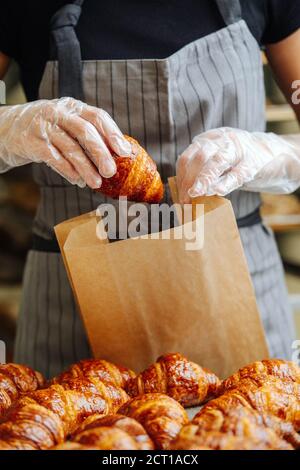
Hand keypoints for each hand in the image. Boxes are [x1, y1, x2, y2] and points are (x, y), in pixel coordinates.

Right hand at [0, 97, 131, 187]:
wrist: (9, 127)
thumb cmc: (49, 130)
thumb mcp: (68, 124)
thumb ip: (90, 135)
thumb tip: (121, 155)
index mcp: (74, 107)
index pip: (97, 116)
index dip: (113, 134)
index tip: (125, 152)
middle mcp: (59, 112)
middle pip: (85, 131)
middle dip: (101, 153)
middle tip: (111, 171)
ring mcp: (44, 126)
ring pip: (70, 147)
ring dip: (85, 168)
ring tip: (96, 183)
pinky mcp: (31, 141)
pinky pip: (53, 158)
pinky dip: (68, 171)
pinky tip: (77, 181)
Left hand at [176, 127, 299, 202]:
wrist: (276, 153)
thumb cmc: (240, 162)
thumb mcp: (218, 161)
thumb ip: (202, 172)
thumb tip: (184, 195)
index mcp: (209, 140)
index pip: (188, 157)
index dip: (181, 178)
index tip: (179, 197)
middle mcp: (223, 140)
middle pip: (199, 157)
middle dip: (189, 180)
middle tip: (185, 201)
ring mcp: (239, 149)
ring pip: (217, 161)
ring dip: (203, 180)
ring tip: (195, 195)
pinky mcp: (254, 162)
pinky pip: (238, 173)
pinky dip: (226, 182)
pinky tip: (218, 192)